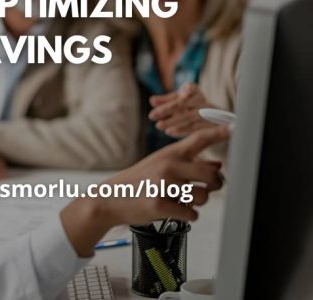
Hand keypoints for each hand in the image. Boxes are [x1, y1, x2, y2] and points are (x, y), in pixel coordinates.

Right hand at [60, 126, 228, 256]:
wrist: (110, 199)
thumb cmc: (137, 182)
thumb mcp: (159, 166)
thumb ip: (188, 164)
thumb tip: (217, 166)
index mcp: (169, 153)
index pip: (198, 140)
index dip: (218, 133)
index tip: (234, 128)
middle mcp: (168, 166)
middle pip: (212, 175)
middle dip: (215, 184)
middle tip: (208, 188)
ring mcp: (164, 185)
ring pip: (204, 197)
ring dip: (197, 202)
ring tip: (181, 200)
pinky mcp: (161, 205)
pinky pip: (192, 214)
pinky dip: (187, 215)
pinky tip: (173, 210)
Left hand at [148, 83, 216, 136]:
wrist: (215, 121)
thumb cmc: (191, 109)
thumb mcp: (179, 102)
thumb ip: (165, 101)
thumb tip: (152, 100)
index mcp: (195, 92)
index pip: (189, 89)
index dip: (185, 90)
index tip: (175, 95)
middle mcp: (203, 101)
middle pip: (184, 104)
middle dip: (167, 109)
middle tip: (151, 115)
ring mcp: (210, 114)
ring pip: (190, 117)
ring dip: (173, 121)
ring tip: (158, 125)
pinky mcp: (212, 126)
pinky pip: (196, 129)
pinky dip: (182, 130)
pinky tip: (169, 132)